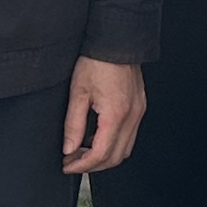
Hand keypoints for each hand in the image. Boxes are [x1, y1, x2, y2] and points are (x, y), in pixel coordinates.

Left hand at [59, 56, 145, 174]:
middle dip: (93, 165)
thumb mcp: (78, 92)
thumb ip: (73, 124)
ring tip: (82, 151)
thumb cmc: (97, 60)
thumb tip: (69, 148)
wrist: (117, 40)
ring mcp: (138, 112)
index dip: (81, 165)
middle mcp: (132, 116)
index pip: (100, 154)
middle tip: (72, 162)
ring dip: (104, 156)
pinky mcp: (139, 107)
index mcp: (116, 114)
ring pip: (125, 149)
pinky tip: (96, 138)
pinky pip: (129, 135)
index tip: (67, 166)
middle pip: (116, 157)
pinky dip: (113, 143)